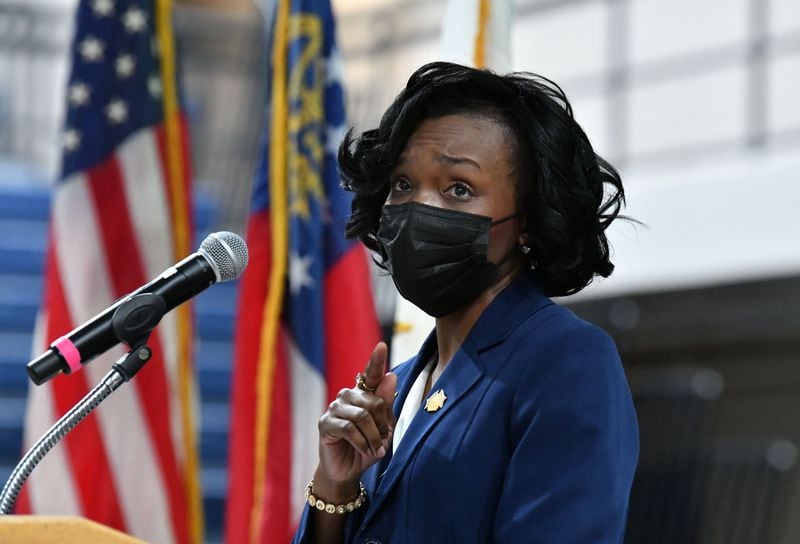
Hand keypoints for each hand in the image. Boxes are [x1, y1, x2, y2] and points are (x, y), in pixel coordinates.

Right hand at [314, 342, 396, 500]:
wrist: (348, 471)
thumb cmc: (367, 447)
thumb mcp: (383, 428)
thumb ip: (386, 404)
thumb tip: (390, 376)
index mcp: (364, 393)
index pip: (371, 374)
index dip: (376, 360)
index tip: (382, 346)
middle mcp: (348, 395)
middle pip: (374, 401)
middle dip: (383, 425)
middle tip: (384, 442)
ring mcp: (335, 408)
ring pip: (362, 416)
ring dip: (374, 436)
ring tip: (376, 449)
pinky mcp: (325, 423)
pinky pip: (349, 428)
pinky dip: (362, 442)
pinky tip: (365, 451)